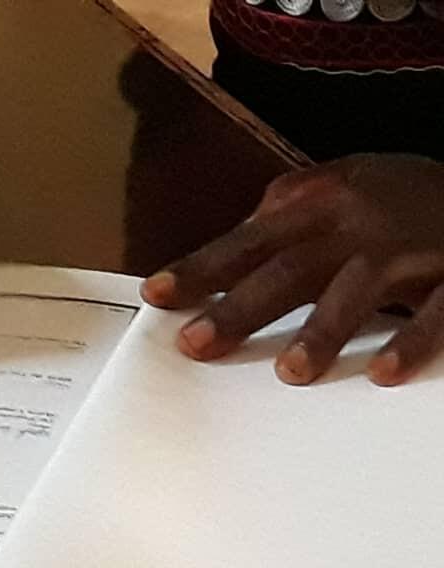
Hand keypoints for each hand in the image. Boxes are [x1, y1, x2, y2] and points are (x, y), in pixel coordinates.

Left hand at [141, 153, 443, 386]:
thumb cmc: (393, 194)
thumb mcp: (332, 190)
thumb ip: (279, 222)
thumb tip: (219, 259)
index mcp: (317, 202)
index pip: (246, 241)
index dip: (200, 269)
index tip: (156, 296)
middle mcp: (356, 223)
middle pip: (289, 270)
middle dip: (240, 309)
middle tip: (198, 345)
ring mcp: (408, 249)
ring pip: (357, 291)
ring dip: (321, 331)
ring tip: (289, 373)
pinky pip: (437, 311)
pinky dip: (411, 342)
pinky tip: (382, 372)